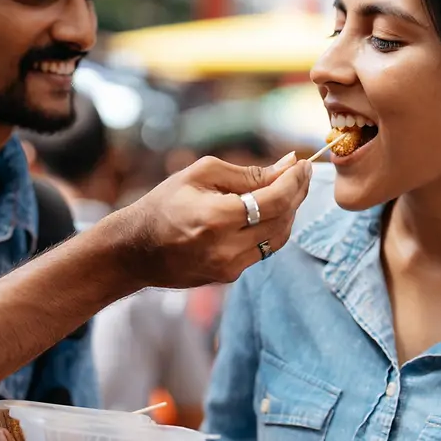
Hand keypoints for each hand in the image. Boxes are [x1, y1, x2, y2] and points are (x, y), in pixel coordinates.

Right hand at [109, 154, 311, 288]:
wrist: (135, 249)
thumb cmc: (164, 204)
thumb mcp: (200, 175)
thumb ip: (247, 172)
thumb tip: (287, 165)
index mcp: (217, 217)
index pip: (275, 199)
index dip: (295, 181)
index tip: (304, 164)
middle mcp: (226, 246)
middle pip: (283, 220)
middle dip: (297, 194)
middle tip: (301, 173)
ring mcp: (229, 266)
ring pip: (279, 238)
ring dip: (289, 213)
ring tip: (288, 190)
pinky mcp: (229, 276)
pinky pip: (263, 250)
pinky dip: (272, 229)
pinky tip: (269, 211)